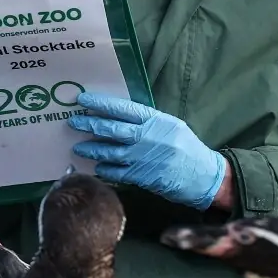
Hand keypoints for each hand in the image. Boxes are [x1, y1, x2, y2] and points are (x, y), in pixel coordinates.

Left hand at [69, 92, 227, 210]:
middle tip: (73, 122)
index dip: (101, 104)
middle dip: (90, 125)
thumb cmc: (188, 148)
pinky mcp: (143, 177)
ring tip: (78, 147)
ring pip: (111, 152)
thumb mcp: (171, 126)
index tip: (84, 100)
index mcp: (156, 121)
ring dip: (92, 149)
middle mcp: (148, 138)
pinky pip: (118, 173)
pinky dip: (105, 170)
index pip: (123, 109)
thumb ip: (148, 121)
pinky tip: (95, 168)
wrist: (204, 175)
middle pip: (113, 129)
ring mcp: (144, 159)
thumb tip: (121, 116)